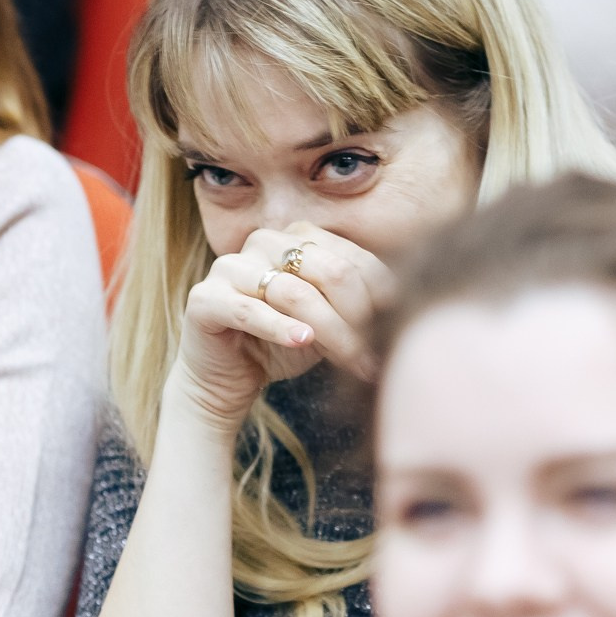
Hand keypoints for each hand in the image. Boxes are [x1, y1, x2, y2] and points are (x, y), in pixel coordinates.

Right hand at [166, 224, 395, 432]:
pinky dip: (280, 328)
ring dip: (332, 332)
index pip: (353, 260)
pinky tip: (304, 343)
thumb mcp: (330, 322)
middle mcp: (264, 241)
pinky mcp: (204, 299)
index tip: (398, 338)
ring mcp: (230, 266)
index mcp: (297, 237)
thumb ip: (357, 306)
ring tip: (354, 362)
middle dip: (360, 319)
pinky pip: (250, 310)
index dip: (382, 300)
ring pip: (295, 293)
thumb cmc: (283, 345)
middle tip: (377, 358)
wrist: (226, 379)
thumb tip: (411, 309)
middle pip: (330, 272)